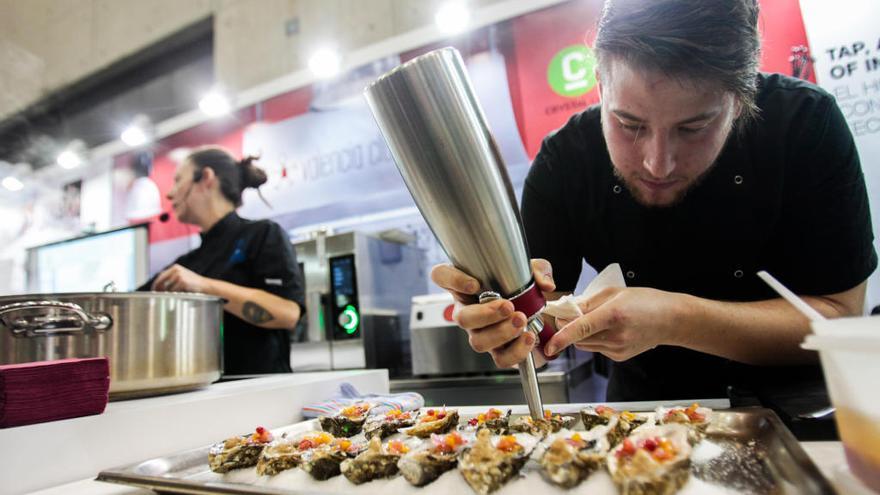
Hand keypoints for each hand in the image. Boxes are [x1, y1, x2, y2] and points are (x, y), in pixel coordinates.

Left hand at [151, 264, 210, 292]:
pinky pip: (173, 291)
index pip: (161, 275)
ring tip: (172, 295)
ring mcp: (179, 275)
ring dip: (167, 293)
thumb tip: (158, 286)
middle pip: (161, 280)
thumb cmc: (193, 283)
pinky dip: (174, 294)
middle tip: (156, 294)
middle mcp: (176, 270)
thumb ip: (171, 278)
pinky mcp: (182, 282)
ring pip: (167, 287)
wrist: (205, 285)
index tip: (154, 290)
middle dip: (158, 288)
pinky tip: (179, 295)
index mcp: (175, 267)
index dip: (156, 283)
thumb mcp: (182, 277)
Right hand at [430, 259, 555, 367]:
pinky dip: (516, 350)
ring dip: (501, 332)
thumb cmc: (523, 288)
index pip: (442, 276)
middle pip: (461, 317)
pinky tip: (528, 337)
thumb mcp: (531, 271)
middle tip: (507, 307)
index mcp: (467, 285)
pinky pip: (501, 359)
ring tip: (521, 321)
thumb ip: (537, 270)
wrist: (540, 314)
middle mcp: (468, 311)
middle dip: (485, 314)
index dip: (452, 280)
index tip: (473, 284)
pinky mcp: (498, 351)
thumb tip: (545, 283)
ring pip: (478, 341)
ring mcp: (480, 333)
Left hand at [545, 287, 684, 360]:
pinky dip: (595, 339)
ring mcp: (617, 349)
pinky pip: (596, 348)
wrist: (671, 320)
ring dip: (582, 334)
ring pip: (585, 344)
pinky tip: (610, 330)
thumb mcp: (615, 292)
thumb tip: (567, 310)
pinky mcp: (619, 356)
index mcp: (613, 315)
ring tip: (599, 320)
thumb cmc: (646, 301)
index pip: (580, 329)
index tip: (549, 345)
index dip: (561, 337)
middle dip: (570, 327)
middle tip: (575, 314)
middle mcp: (615, 335)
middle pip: (578, 337)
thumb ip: (588, 302)